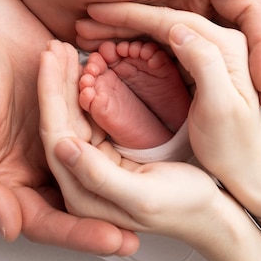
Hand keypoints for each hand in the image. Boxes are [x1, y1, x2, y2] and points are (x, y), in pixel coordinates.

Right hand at [0, 0, 136, 255]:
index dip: (77, 234)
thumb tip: (8, 228)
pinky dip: (112, 140)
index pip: (43, 219)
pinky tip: (142, 151)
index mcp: (1, 177)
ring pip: (88, 169)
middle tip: (140, 233)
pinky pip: (94, 130)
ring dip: (115, 182)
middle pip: (72, 202)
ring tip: (151, 196)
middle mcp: (29, 163)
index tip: (112, 241)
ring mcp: (50, 136)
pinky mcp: (69, 109)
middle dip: (105, 218)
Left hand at [14, 0, 260, 109]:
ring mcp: (164, 30)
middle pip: (234, 44)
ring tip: (219, 122)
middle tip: (260, 116)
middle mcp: (188, 5)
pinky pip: (164, 73)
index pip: (247, 15)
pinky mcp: (139, 49)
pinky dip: (167, 90)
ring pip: (201, 64)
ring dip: (208, 88)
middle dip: (250, 80)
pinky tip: (177, 115)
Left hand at [38, 40, 228, 243]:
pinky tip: (85, 70)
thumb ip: (99, 177)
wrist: (211, 213)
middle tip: (53, 46)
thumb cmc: (185, 208)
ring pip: (73, 117)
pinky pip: (90, 117)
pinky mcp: (107, 153)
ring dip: (69, 83)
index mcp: (81, 196)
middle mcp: (79, 181)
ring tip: (64, 51)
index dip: (51, 95)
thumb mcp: (143, 196)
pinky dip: (87, 91)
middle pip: (60, 123)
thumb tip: (62, 147)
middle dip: (56, 83)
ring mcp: (92, 165)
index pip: (56, 137)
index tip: (50, 60)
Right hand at [75, 3, 260, 216]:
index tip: (98, 11)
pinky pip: (162, 45)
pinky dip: (136, 42)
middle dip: (124, 16)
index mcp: (229, 45)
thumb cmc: (234, 145)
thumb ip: (205, 62)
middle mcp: (221, 41)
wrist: (245, 168)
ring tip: (94, 28)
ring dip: (127, 27)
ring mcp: (209, 51)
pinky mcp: (198, 64)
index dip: (132, 14)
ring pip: (160, 30)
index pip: (173, 19)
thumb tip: (177, 29)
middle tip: (89, 16)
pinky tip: (114, 44)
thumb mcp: (220, 107)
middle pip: (165, 18)